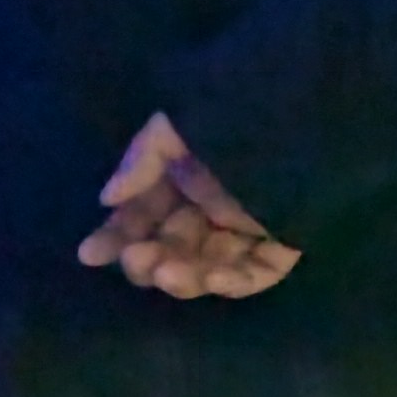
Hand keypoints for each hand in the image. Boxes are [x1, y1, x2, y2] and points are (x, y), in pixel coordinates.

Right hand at [79, 113, 299, 300]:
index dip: (115, 238)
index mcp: (185, 182)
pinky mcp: (281, 248)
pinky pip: (252, 276)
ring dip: (181, 277)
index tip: (89, 254)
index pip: (141, 220)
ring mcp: (245, 232)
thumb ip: (142, 159)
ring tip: (167, 270)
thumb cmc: (238, 116)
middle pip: (168, 251)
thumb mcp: (178, 125)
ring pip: (203, 270)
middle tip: (136, 257)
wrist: (307, 115)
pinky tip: (215, 275)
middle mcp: (211, 211)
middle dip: (145, 260)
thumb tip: (108, 196)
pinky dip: (231, 281)